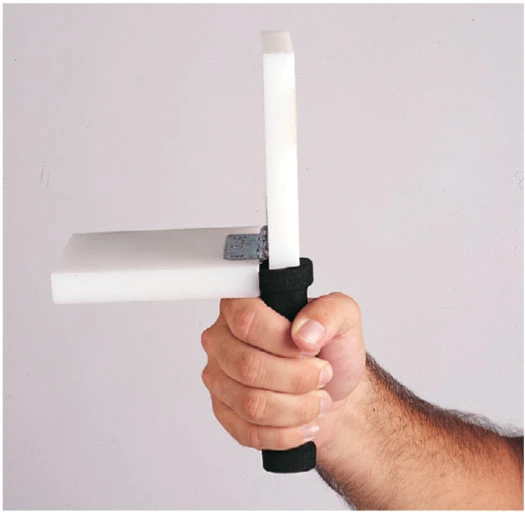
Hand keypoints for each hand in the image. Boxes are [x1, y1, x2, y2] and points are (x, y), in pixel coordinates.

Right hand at [201, 292, 365, 450]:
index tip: (310, 348)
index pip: (247, 321)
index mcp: (242, 305)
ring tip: (317, 399)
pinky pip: (249, 432)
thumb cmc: (330, 350)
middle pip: (248, 366)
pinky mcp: (225, 413)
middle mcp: (223, 340)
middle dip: (297, 379)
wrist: (331, 390)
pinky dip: (286, 433)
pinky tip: (303, 422)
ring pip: (251, 404)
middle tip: (322, 375)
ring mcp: (220, 378)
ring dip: (296, 408)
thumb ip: (329, 312)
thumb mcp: (344, 317)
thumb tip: (304, 331)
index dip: (283, 341)